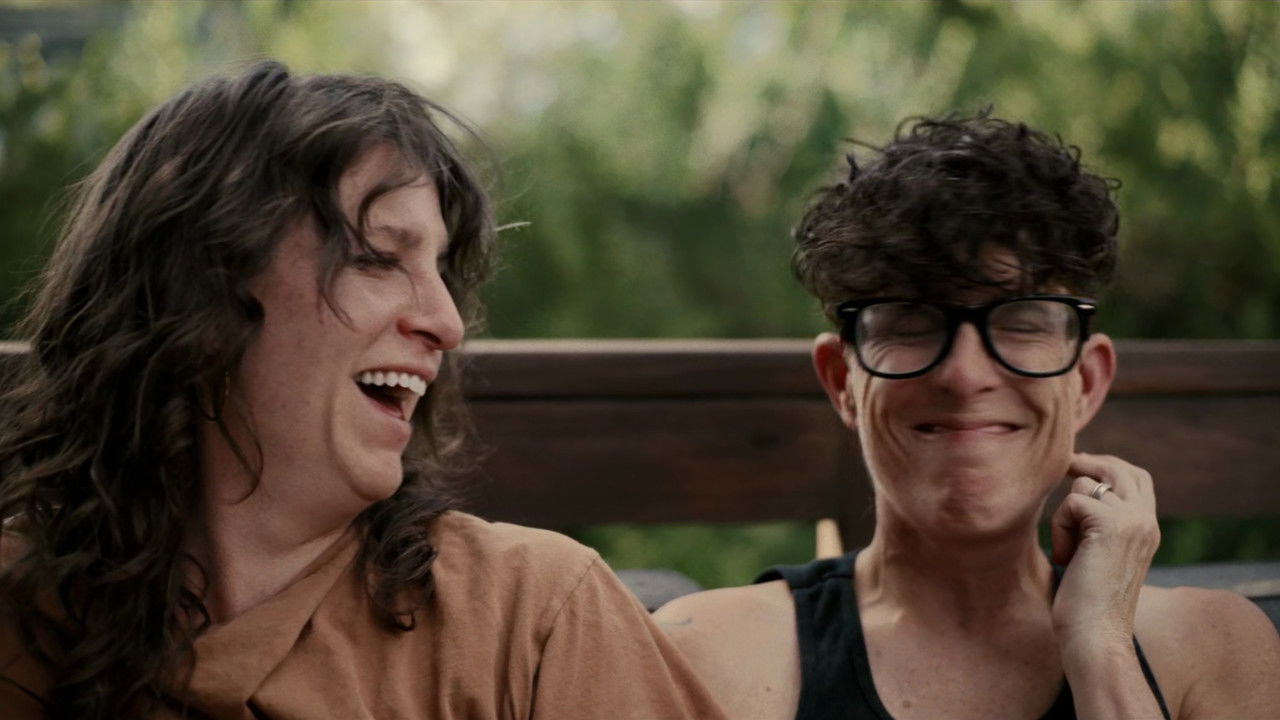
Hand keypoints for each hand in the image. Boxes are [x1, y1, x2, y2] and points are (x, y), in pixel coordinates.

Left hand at [1049, 452, 1159, 658]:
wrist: (1096, 635)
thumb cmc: (1087, 602)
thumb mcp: (1100, 553)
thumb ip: (1100, 523)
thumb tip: (1080, 485)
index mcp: (1148, 529)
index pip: (1136, 478)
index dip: (1106, 467)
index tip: (1077, 467)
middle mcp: (1146, 521)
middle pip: (1120, 469)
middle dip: (1087, 463)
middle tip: (1063, 467)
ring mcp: (1132, 521)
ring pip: (1086, 484)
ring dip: (1065, 514)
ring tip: (1067, 550)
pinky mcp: (1111, 525)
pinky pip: (1072, 502)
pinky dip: (1059, 528)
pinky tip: (1065, 558)